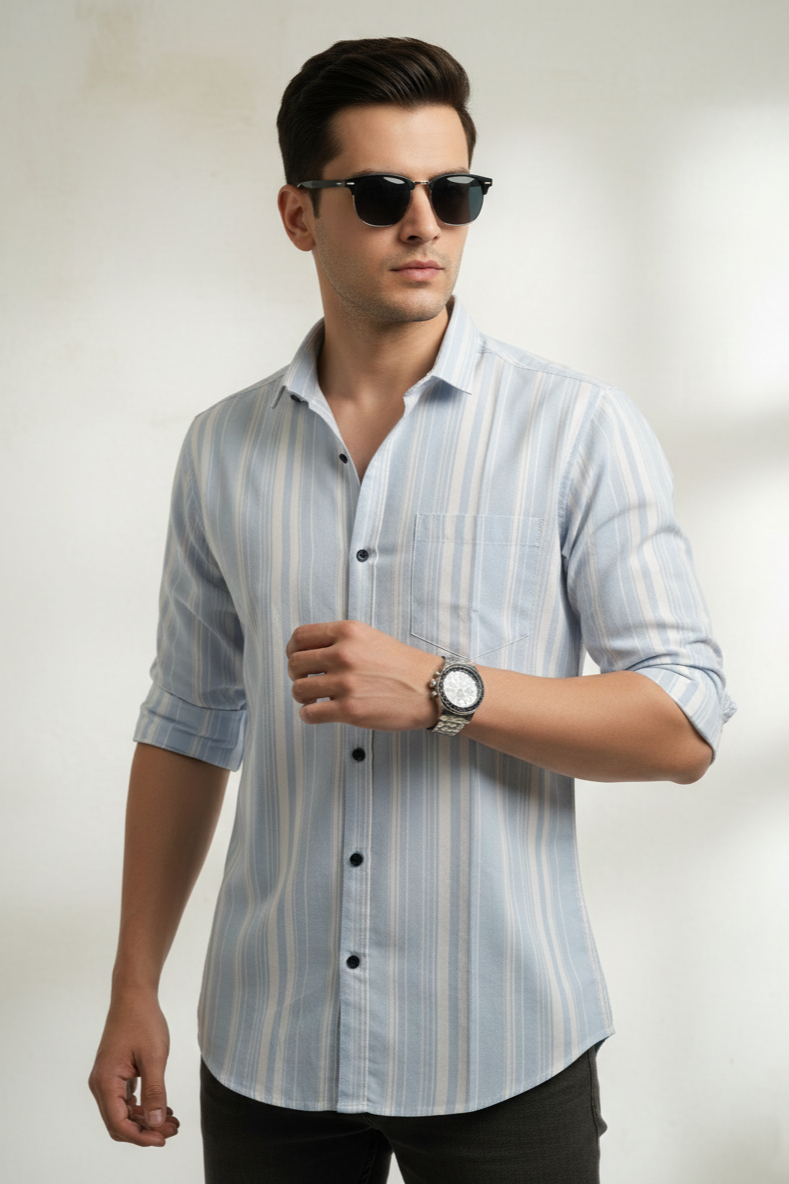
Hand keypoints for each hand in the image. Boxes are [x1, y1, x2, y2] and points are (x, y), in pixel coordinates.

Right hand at [89, 990, 179, 1147]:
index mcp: (106, 1082)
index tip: (163, 1139)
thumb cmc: (143, 1021)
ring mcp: (106, 1079)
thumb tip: (156, 1123)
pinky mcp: (114, 1073)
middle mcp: (100, 1084)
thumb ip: (155, 1092)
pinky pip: (124, 1100)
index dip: (141, 1137)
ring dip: (145, 1120)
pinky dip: (142, 1107)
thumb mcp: (154, 1057)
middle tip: (172, 1129)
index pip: (118, 1124)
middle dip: (144, 1131)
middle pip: (119, 1122)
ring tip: (172, 1121)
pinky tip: (162, 1108)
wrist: (133, 995)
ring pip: (122, 1112)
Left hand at [286, 620, 438, 730]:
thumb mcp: (370, 637)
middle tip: (309, 682)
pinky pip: (309, 714)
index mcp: (348, 632)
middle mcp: (344, 654)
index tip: (297, 660)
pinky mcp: (350, 710)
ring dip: (303, 697)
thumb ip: (340, 641)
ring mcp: (345, 683)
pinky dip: (309, 715)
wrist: (432, 689)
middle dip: (297, 675)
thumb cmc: (402, 665)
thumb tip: (307, 652)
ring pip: (299, 690)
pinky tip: (320, 713)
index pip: (300, 637)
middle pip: (295, 663)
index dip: (292, 650)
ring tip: (316, 699)